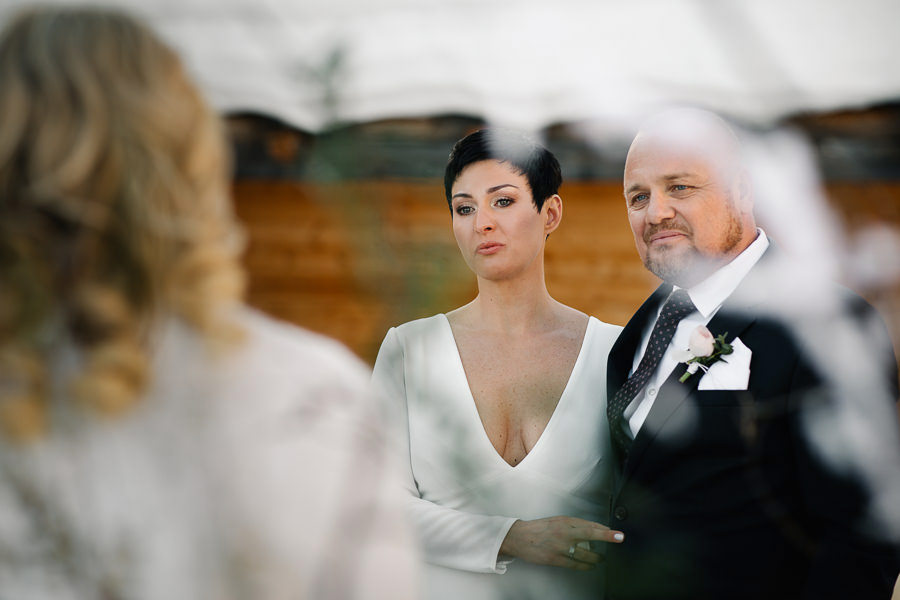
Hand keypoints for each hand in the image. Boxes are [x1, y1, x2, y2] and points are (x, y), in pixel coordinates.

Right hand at [498, 516, 623, 570]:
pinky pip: (575, 564)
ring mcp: (560, 546)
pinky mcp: (556, 559)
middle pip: (590, 533)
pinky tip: (590, 567)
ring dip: (596, 558)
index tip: (615, 532)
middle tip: (619, 538)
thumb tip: (592, 530)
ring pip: (585, 554)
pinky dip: (585, 566)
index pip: (589, 524)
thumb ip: (573, 525)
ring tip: (601, 559)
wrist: (519, 537)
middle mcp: (564, 532)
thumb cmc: (539, 529)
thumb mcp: (556, 521)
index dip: (604, 529)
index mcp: (565, 521)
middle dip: (606, 536)